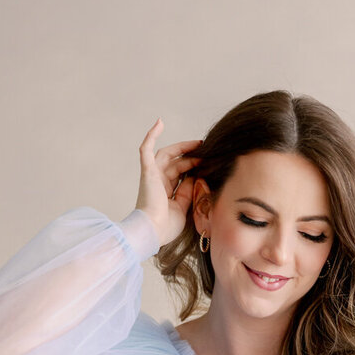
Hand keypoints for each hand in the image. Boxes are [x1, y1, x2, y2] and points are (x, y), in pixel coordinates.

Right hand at [136, 118, 202, 247]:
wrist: (153, 231)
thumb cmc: (167, 227)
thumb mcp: (185, 208)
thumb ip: (191, 192)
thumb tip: (198, 176)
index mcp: (166, 194)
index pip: (181, 175)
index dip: (194, 167)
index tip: (208, 163)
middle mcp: (157, 183)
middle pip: (175, 163)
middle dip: (192, 157)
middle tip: (207, 151)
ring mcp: (151, 176)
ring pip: (167, 155)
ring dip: (182, 148)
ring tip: (198, 144)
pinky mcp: (147, 171)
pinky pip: (146, 150)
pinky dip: (151, 135)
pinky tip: (159, 122)